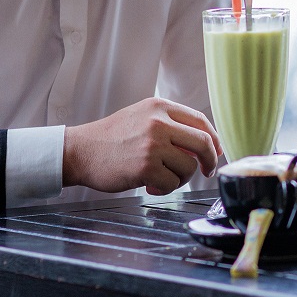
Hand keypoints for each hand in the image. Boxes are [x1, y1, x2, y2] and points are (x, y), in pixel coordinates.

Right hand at [62, 97, 222, 194]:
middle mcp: (159, 122)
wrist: (81, 151)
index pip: (200, 120)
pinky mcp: (146, 167)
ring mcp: (153, 144)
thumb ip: (170, 125)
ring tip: (162, 177)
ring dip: (180, 178)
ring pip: (189, 166)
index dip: (213, 139)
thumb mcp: (142, 117)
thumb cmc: (112, 138)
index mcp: (160, 107)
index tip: (215, 152)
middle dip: (209, 160)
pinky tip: (150, 186)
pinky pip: (172, 183)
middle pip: (203, 142)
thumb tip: (205, 144)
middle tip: (206, 171)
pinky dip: (165, 189)